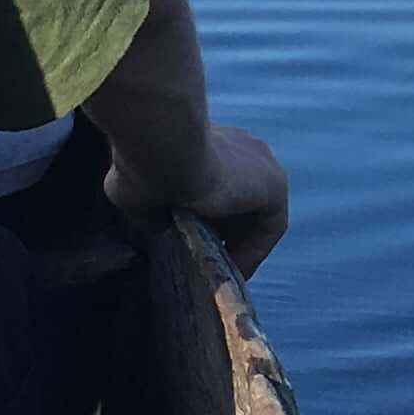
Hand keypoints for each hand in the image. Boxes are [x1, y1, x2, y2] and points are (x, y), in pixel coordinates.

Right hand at [106, 120, 290, 274]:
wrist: (163, 148)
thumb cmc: (144, 164)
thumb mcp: (140, 189)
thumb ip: (152, 206)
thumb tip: (156, 226)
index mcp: (213, 143)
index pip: (219, 186)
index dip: (208, 219)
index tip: (192, 242)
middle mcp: (243, 150)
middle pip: (241, 202)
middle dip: (225, 233)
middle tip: (207, 260)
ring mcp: (262, 164)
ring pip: (256, 215)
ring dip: (240, 245)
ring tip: (219, 272)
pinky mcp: (273, 185)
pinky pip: (270, 227)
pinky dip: (254, 251)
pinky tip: (233, 271)